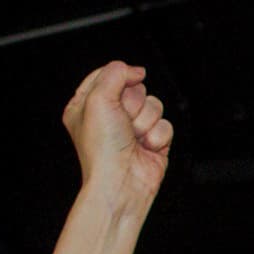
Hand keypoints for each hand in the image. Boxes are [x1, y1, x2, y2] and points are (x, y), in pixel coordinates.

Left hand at [62, 61, 172, 222]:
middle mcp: (110, 116)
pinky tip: (146, 148)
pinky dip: (158, 136)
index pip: (107, 75)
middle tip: (123, 122)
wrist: (121, 183)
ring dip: (146, 121)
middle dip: (133, 104)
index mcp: (87, 105)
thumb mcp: (97, 98)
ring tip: (134, 138)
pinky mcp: (153, 141)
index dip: (118, 78)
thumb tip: (135, 70)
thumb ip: (115, 73)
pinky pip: (166, 124)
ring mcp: (132, 129)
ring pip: (154, 104)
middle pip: (135, 88)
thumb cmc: (102, 148)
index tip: (121, 88)